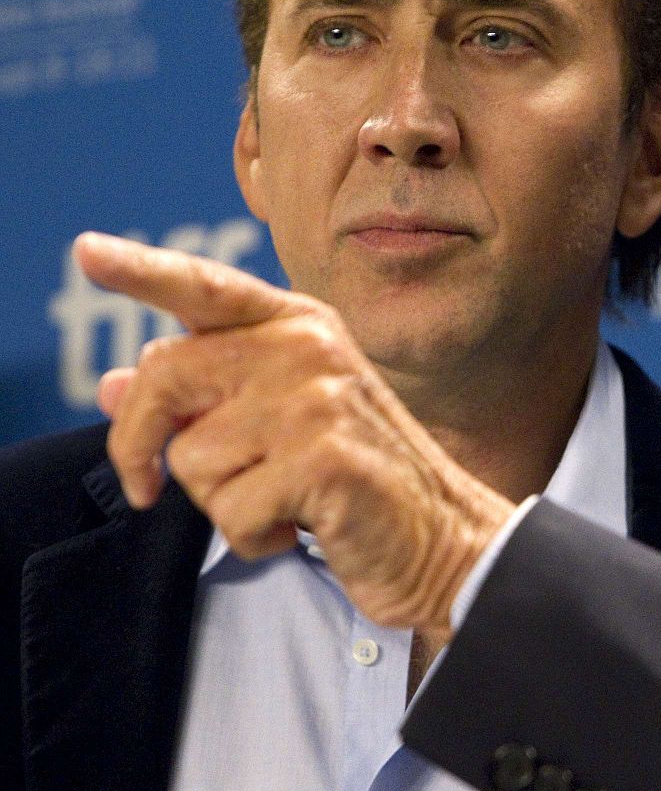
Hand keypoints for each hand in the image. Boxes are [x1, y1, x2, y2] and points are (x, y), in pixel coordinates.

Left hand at [76, 231, 513, 638]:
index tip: (85, 251)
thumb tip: (114, 383)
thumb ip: (203, 396)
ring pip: (191, 459)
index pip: (207, 289)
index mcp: (300, 325)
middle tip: (146, 486)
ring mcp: (318, 399)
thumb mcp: (278, 422)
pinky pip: (231, 512)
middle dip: (140, 443)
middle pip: (166, 374)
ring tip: (287, 499)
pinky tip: (305, 526)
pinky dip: (258, 539)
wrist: (444, 538)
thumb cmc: (357, 480)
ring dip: (224, 502)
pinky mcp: (324, 459)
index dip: (140, 270)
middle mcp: (308, 346)